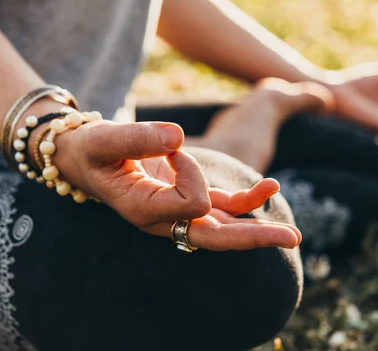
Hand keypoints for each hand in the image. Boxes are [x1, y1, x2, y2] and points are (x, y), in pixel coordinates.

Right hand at [51, 120, 300, 249]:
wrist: (85, 158)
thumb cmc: (91, 149)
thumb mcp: (104, 139)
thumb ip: (136, 137)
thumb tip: (178, 137)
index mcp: (144, 210)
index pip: (190, 202)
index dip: (191, 169)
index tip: (171, 146)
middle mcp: (164, 219)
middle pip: (215, 238)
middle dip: (254, 239)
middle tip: (292, 239)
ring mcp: (178, 213)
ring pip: (223, 229)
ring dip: (257, 228)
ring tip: (293, 233)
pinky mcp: (187, 200)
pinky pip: (221, 208)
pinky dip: (246, 202)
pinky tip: (271, 187)